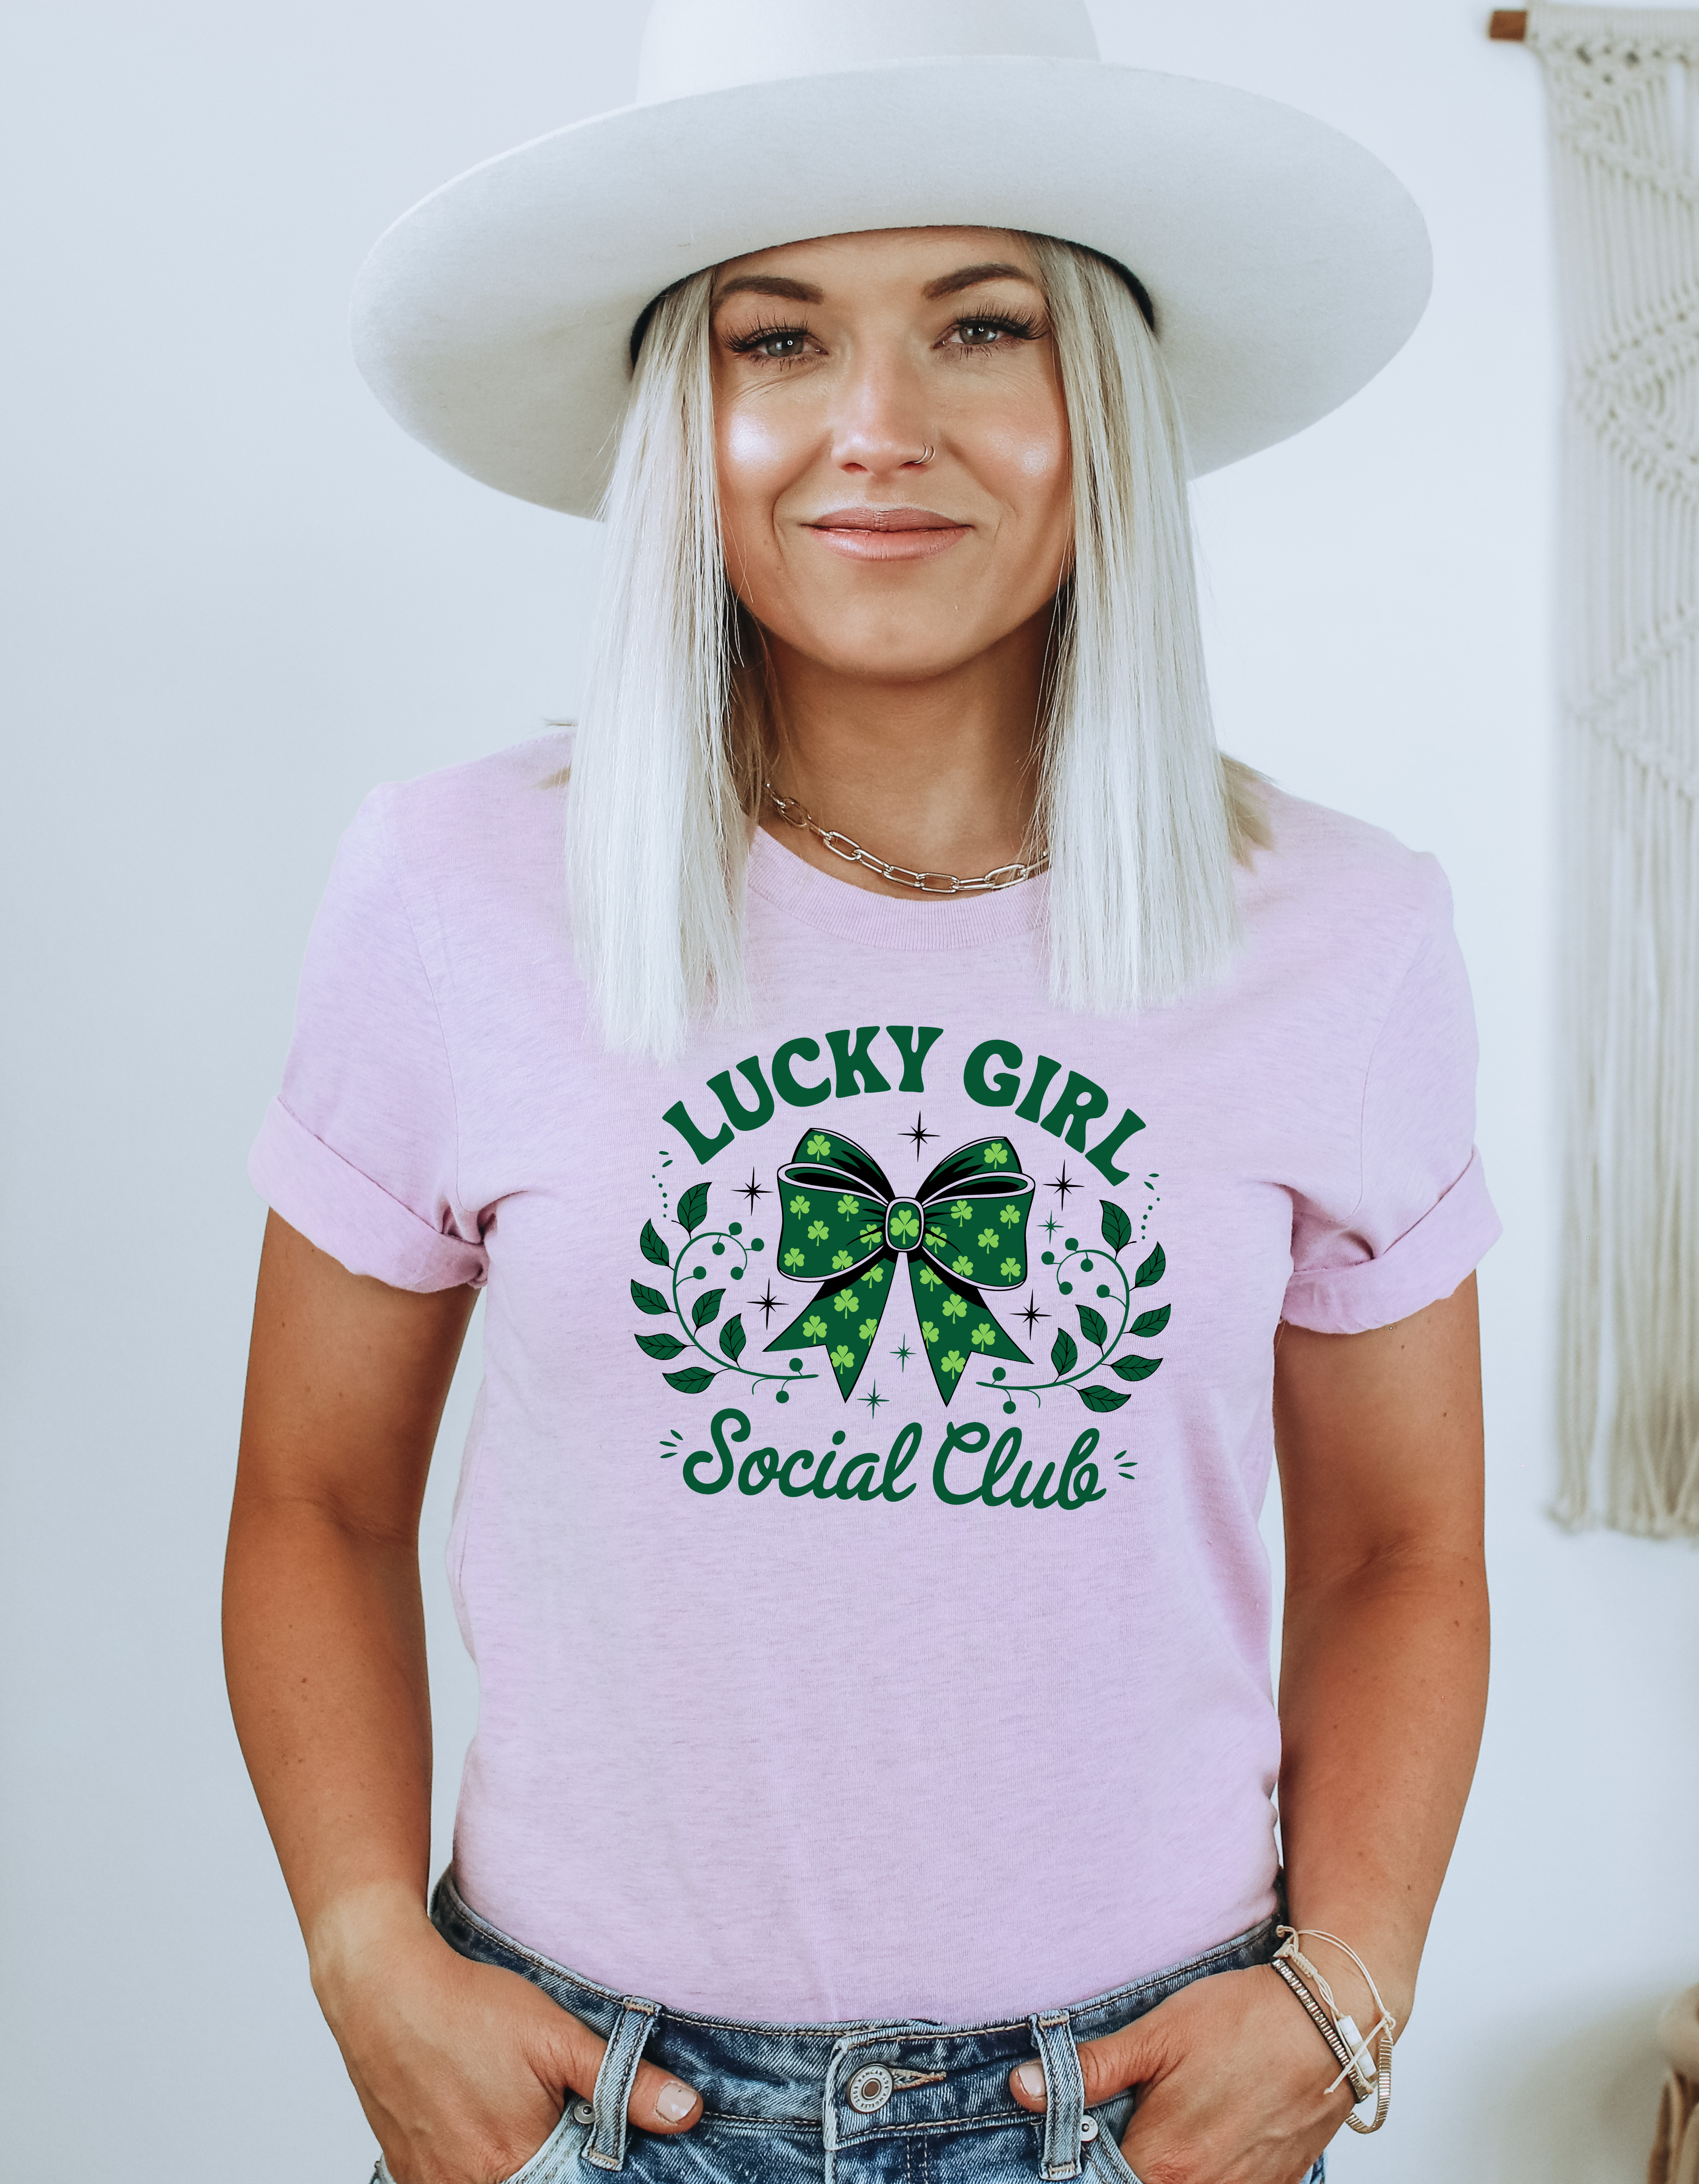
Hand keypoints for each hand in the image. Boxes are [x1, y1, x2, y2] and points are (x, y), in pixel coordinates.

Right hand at [311, 1892, 700, 2183]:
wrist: (383, 1991)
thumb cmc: (468, 2008)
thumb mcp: (556, 2037)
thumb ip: (621, 2083)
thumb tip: (686, 2113)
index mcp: (510, 2165)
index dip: (591, 2171)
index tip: (604, 2148)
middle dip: (558, 2167)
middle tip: (560, 2124)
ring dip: (519, 2166)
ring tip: (525, 2122)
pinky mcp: (408, 2170)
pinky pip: (456, 2183)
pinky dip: (482, 2166)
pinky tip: (489, 2129)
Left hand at [1009, 1965, 1354, 2183]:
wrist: (1330, 2024)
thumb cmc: (1244, 2021)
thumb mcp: (1158, 2033)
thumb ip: (1090, 2069)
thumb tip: (1021, 2088)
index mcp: (1165, 2161)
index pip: (1101, 2182)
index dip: (1082, 2164)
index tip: (1079, 2135)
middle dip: (1124, 2165)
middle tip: (1122, 2124)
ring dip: (1165, 2168)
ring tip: (1166, 2126)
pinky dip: (1205, 2172)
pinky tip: (1204, 2138)